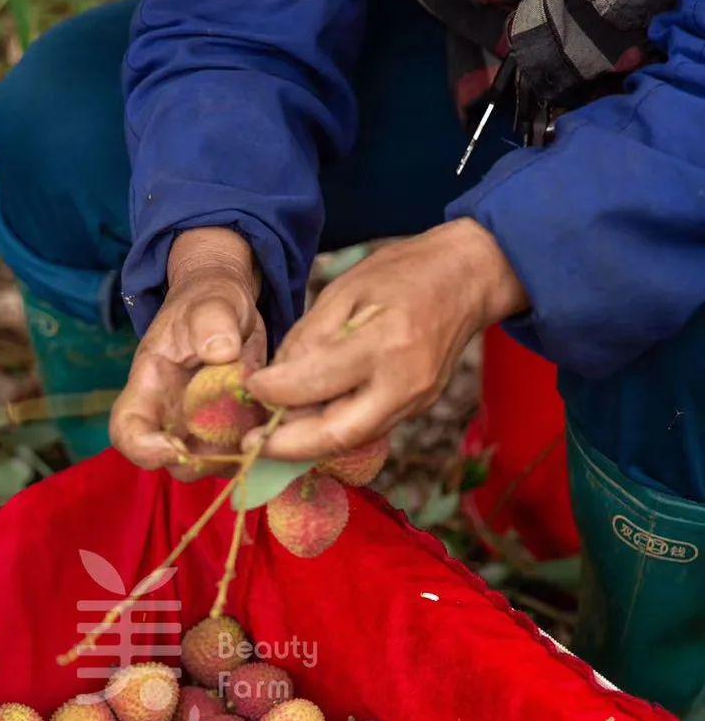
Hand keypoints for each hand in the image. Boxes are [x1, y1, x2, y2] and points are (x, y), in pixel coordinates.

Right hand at [110, 228, 264, 474]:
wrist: (229, 309)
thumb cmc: (208, 303)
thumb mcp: (209, 301)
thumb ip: (210, 321)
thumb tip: (221, 351)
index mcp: (151, 388)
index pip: (128, 433)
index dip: (144, 450)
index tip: (174, 446)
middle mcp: (173, 417)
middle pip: (177, 462)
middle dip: (206, 458)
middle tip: (237, 427)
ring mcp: (205, 429)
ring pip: (216, 465)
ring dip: (241, 450)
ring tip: (262, 410)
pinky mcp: (236, 431)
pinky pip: (247, 452)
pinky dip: (264, 440)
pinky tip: (278, 411)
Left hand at [244, 220, 527, 460]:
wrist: (469, 277)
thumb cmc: (403, 273)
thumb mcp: (346, 289)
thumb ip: (309, 337)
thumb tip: (275, 380)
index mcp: (384, 340)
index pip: (318, 381)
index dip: (277, 391)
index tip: (252, 386)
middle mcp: (404, 381)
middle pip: (338, 434)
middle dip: (289, 447)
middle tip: (253, 444)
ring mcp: (416, 400)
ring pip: (352, 440)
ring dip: (308, 445)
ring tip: (273, 438)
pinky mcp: (419, 408)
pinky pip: (367, 430)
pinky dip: (332, 432)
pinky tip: (307, 426)